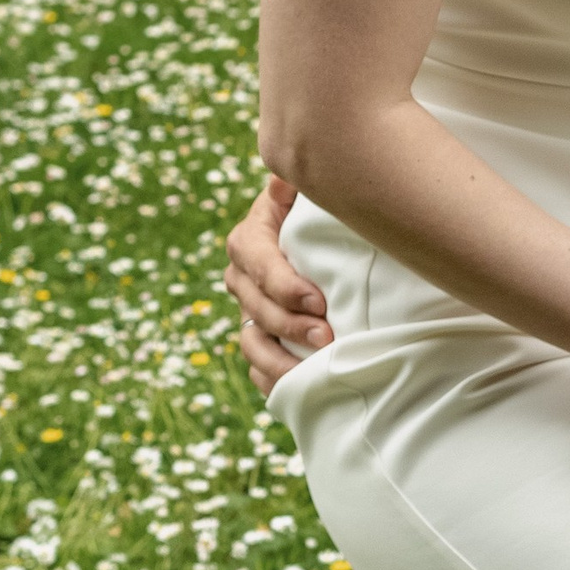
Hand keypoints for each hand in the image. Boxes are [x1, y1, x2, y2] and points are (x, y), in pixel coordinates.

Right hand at [226, 172, 332, 392]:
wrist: (322, 244)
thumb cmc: (320, 216)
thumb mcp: (309, 195)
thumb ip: (299, 187)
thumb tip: (282, 181)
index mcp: (249, 240)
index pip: (258, 263)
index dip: (285, 285)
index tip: (320, 301)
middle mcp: (242, 278)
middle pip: (257, 307)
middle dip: (291, 325)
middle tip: (328, 338)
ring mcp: (248, 312)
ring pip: (252, 342)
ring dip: (281, 359)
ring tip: (316, 367)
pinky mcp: (261, 339)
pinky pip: (258, 367)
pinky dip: (276, 380)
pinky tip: (301, 387)